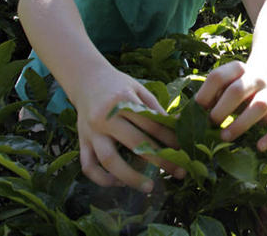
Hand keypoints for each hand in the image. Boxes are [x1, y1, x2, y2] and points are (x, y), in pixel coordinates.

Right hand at [72, 66, 185, 191]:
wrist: (86, 80)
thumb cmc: (117, 85)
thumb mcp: (138, 89)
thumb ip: (154, 108)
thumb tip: (177, 126)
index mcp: (122, 101)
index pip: (151, 125)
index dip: (170, 139)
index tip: (185, 151)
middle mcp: (105, 118)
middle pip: (135, 144)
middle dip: (160, 160)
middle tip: (179, 173)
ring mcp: (91, 132)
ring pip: (109, 160)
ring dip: (130, 177)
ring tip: (148, 187)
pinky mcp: (81, 142)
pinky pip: (88, 166)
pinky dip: (102, 179)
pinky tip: (119, 183)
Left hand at [194, 61, 266, 151]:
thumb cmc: (235, 90)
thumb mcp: (221, 88)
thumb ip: (204, 101)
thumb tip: (176, 121)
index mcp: (236, 69)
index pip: (218, 76)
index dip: (204, 94)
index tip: (196, 110)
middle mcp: (255, 79)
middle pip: (238, 90)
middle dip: (221, 109)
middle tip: (211, 124)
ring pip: (260, 105)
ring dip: (241, 123)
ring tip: (225, 137)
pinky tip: (259, 147)